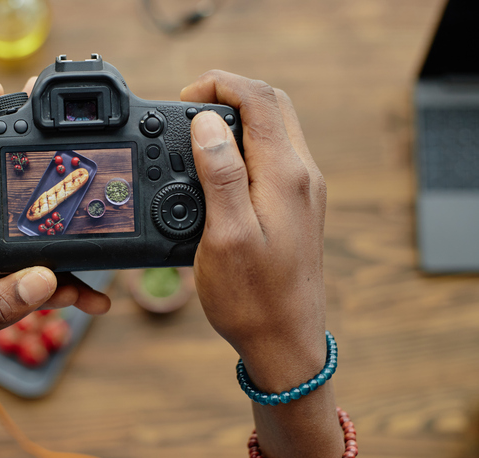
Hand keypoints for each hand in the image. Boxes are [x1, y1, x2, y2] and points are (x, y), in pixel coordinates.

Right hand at [182, 71, 327, 389]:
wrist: (286, 342)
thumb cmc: (252, 299)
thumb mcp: (225, 236)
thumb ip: (220, 174)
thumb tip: (208, 124)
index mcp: (285, 175)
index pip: (259, 99)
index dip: (220, 84)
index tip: (185, 97)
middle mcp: (302, 176)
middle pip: (273, 105)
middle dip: (230, 94)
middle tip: (189, 109)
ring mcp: (304, 191)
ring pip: (275, 129)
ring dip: (237, 119)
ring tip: (197, 135)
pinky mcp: (298, 206)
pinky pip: (274, 156)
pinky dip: (245, 145)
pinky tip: (218, 168)